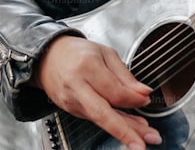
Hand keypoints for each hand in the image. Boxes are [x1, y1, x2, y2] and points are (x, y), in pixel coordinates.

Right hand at [32, 35, 161, 149]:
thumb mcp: (105, 53)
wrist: (48, 58)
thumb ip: (125, 75)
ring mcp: (73, 102)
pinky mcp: (72, 111)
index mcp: (87, 66)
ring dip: (124, 131)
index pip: (114, 90)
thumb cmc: (77, 52)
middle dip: (124, 131)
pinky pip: (97, 119)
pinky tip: (129, 128)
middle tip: (143, 143)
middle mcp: (77, 87)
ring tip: (144, 139)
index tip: (147, 98)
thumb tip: (143, 93)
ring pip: (101, 120)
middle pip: (102, 113)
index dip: (134, 98)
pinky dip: (114, 124)